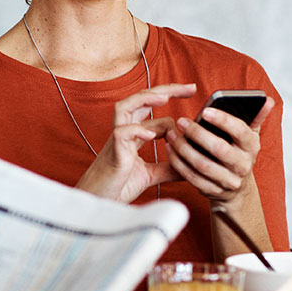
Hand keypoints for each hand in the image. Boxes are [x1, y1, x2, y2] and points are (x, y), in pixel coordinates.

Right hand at [76, 83, 196, 202]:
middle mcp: (125, 132)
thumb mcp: (149, 175)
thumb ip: (167, 168)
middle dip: (165, 90)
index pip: (152, 110)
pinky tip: (151, 134)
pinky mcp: (113, 153)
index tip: (193, 104)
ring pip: (124, 107)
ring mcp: (117, 141)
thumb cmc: (117, 187)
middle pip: (140, 100)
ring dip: (144, 99)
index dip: (172, 106)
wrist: (98, 204)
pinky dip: (135, 130)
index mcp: (133, 135)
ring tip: (165, 97)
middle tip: (190, 87)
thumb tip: (189, 166)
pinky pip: (120, 133)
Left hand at [165, 95, 274, 203]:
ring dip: (183, 149)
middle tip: (181, 121)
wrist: (237, 189)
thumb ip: (256, 117)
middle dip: (197, 134)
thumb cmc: (239, 153)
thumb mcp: (249, 136)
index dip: (223, 120)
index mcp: (252, 147)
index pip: (240, 131)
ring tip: (171, 134)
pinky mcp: (212, 191)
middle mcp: (242, 165)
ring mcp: (228, 181)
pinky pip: (192, 177)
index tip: (205, 111)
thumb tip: (267, 100)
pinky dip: (178, 163)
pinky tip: (170, 149)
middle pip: (219, 149)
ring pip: (202, 165)